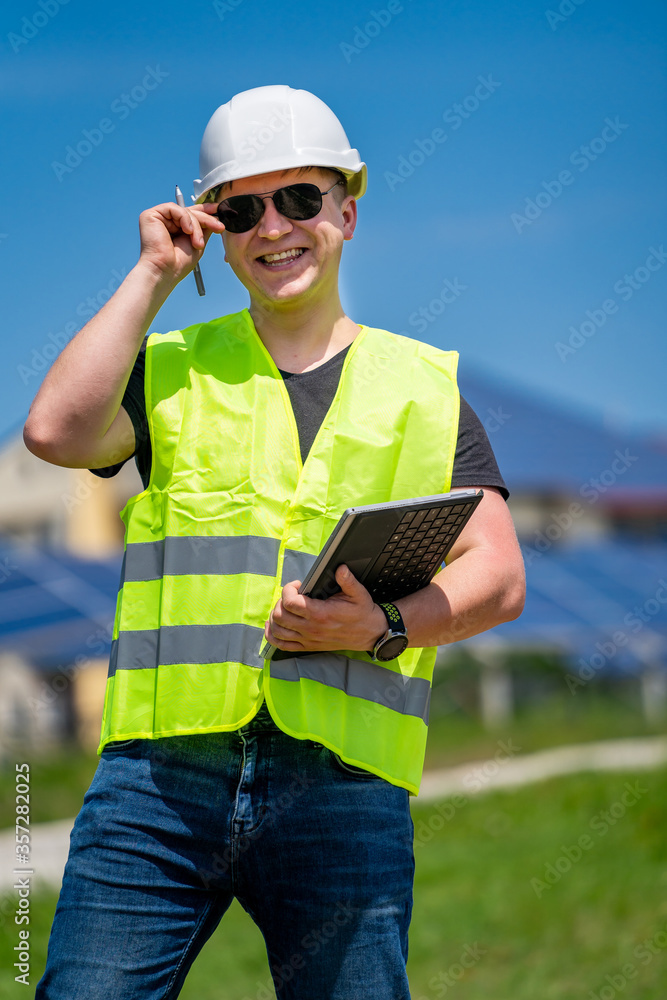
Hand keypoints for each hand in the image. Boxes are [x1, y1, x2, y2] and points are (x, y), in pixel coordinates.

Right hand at [137, 201, 225, 285]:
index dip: (205, 210)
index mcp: (175, 228)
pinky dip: (185, 218)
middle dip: (207, 219)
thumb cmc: (179, 263)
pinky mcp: (151, 215)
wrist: (165, 271)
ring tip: (197, 243)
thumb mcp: (198, 243)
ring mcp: (158, 218)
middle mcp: (166, 221)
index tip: (220, 209)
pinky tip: (187, 231)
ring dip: (196, 226)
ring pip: (185, 211)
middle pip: (190, 211)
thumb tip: (216, 216)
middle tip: (219, 228)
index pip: (191, 213)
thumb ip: (205, 228)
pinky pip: (174, 208)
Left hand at [265, 565, 387, 653]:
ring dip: (275, 617)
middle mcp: (311, 628)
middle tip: (290, 595)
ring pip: (277, 630)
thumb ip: (348, 580)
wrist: (371, 633)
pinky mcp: (309, 646)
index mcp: (321, 613)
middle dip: (280, 601)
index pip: (290, 602)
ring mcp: (308, 639)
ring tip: (283, 607)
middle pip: (280, 616)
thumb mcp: (359, 593)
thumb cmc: (363, 613)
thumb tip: (340, 568)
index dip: (288, 589)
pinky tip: (273, 626)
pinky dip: (273, 635)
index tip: (297, 585)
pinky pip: (282, 645)